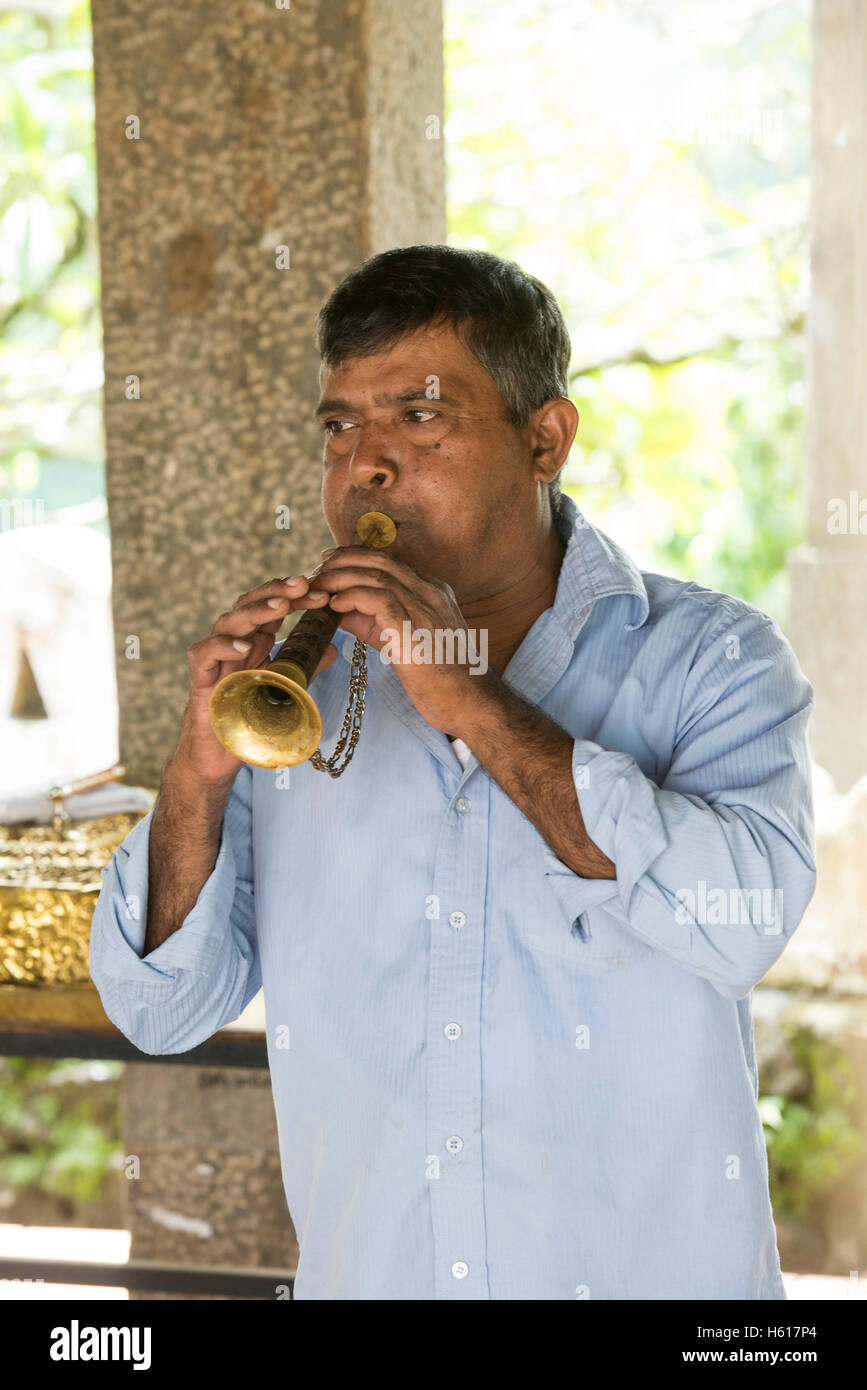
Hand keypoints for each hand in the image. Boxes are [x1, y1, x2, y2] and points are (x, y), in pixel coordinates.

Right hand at [171, 575, 338, 784]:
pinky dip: (221, 646)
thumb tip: (333, 648)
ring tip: (281, 606)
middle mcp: (234, 644)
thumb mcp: (284, 689)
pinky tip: (244, 645)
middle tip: (304, 585)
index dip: (294, 595)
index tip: (322, 592)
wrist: (220, 755)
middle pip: (251, 605)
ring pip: (229, 622)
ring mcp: (216, 660)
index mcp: (255, 641)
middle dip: (278, 592)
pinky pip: (203, 654)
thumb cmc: (249, 719)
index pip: (273, 607)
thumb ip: (304, 668)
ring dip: (256, 611)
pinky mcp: (200, 680)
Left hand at [291, 546, 485, 731]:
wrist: (471, 702)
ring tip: (318, 588)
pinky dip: (352, 598)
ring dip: (341, 578)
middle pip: (380, 560)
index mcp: (432, 591)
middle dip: (343, 560)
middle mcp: (430, 592)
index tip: (330, 561)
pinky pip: (378, 600)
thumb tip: (340, 609)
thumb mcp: (403, 641)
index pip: (389, 561)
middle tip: (317, 570)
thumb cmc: (440, 679)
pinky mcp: (415, 628)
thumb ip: (375, 622)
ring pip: (376, 575)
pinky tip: (334, 606)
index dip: (355, 557)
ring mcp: (425, 608)